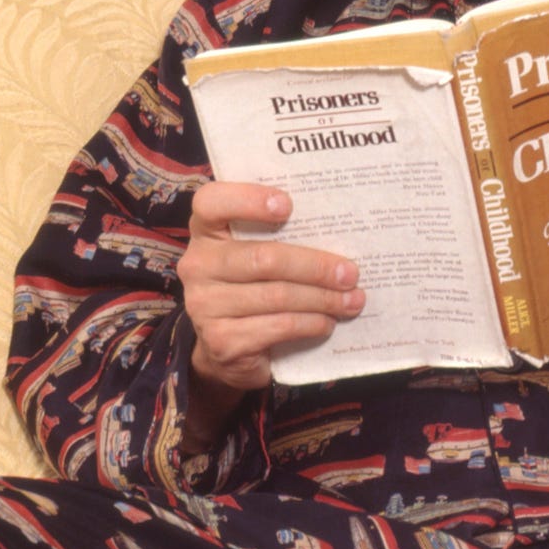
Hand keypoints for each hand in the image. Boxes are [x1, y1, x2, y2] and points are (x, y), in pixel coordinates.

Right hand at [176, 182, 362, 401]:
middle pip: (263, 259)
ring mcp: (204, 305)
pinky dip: (310, 324)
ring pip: (277, 296)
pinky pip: (278, 326)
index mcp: (206, 233)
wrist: (226, 349)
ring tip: (351, 300)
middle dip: (315, 266)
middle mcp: (198, 266)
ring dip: (322, 299)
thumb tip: (337, 228)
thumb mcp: (253, 255)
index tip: (288, 205)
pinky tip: (327, 322)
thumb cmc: (250, 288)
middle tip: (350, 273)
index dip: (248, 200)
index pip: (212, 202)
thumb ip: (278, 237)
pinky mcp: (221, 340)